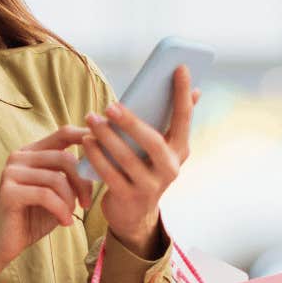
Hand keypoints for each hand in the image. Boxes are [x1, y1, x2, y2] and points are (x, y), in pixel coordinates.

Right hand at [0, 127, 93, 282]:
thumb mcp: (57, 195)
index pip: (63, 134)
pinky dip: (61, 210)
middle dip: (83, 182)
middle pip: (64, 157)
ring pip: (56, 178)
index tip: (107, 150)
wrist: (0, 245)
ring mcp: (11, 172)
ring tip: (70, 215)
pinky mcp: (9, 191)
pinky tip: (65, 223)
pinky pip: (46, 195)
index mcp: (31, 153)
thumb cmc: (32, 219)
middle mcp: (19, 157)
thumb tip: (99, 163)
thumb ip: (71, 177)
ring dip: (70, 200)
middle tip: (87, 203)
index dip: (87, 137)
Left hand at [82, 65, 200, 253]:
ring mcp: (151, 186)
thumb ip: (172, 121)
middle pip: (152, 141)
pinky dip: (97, 156)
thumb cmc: (145, 169)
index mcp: (180, 151)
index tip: (180, 67)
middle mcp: (170, 169)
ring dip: (107, 136)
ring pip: (127, 158)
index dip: (183, 94)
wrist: (135, 215)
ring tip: (91, 118)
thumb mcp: (162, 149)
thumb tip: (195, 89)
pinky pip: (110, 174)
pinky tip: (87, 141)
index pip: (184, 118)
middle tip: (110, 104)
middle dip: (131, 121)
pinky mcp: (129, 197)